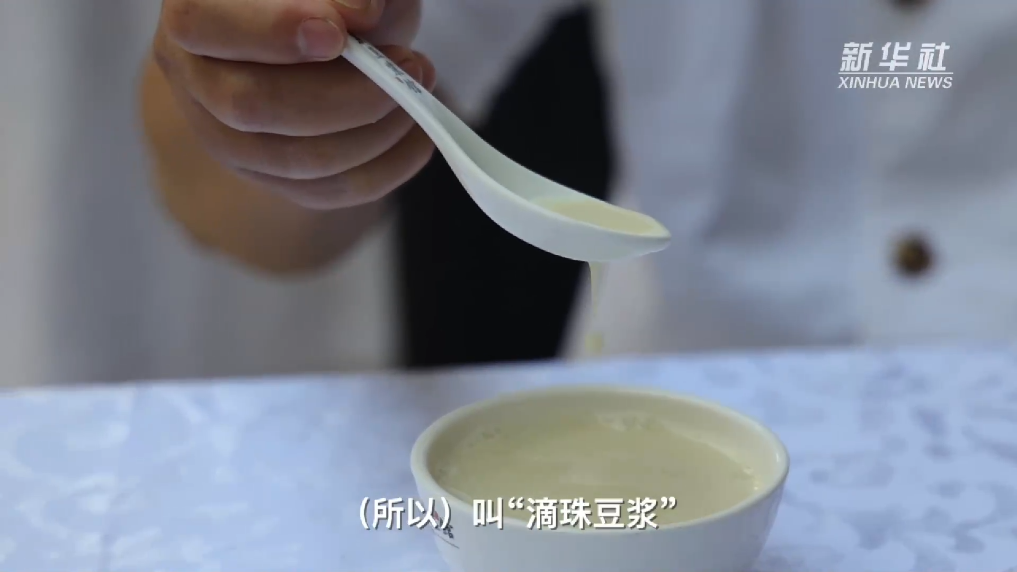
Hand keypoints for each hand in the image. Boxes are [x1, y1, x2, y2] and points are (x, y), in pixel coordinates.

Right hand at [152, 0, 435, 208]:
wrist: (328, 25)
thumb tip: (361, 13)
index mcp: (194, 8)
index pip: (203, 24)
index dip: (273, 32)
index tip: (338, 34)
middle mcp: (195, 77)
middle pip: (253, 105)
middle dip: (347, 94)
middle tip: (410, 63)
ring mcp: (227, 137)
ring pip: (297, 160)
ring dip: (377, 131)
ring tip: (420, 88)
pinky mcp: (270, 175)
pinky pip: (328, 191)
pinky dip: (387, 166)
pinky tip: (418, 133)